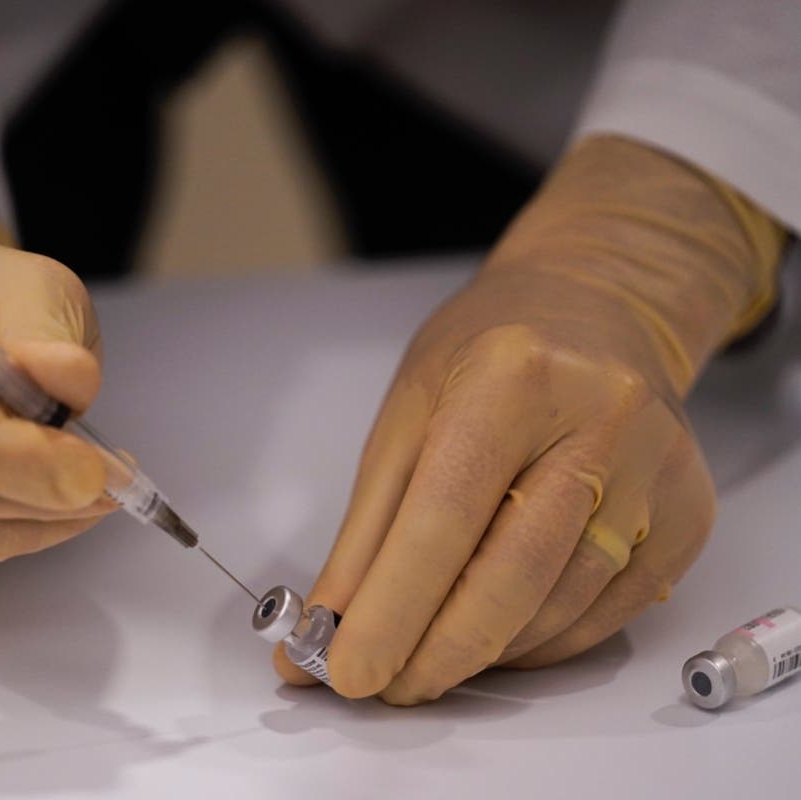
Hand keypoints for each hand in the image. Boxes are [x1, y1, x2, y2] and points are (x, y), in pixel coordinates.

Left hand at [274, 137, 785, 702]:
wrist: (597, 308)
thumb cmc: (487, 354)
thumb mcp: (408, 413)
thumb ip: (370, 526)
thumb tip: (330, 624)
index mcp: (512, 379)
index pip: (446, 516)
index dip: (393, 607)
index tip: (347, 671)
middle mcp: (599, 422)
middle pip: (515, 573)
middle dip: (437, 651)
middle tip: (386, 687)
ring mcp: (656, 471)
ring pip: (561, 605)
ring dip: (484, 650)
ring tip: (432, 651)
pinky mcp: (687, 515)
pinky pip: (606, 613)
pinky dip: (539, 641)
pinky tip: (498, 633)